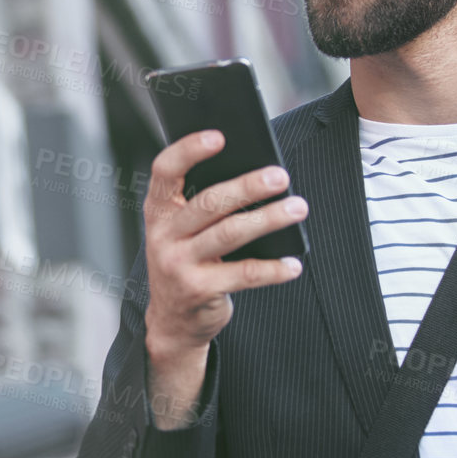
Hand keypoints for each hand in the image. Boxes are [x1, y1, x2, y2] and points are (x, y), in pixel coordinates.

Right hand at [142, 129, 306, 360]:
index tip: (220, 136)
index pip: (165, 170)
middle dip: (248, 187)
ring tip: (298, 208)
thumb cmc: (187, 261)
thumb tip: (257, 175)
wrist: (173, 321)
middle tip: (280, 175)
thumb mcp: (182, 231)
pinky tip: (293, 263)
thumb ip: (205, 205)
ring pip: (230, 234)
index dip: (189, 150)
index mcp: (158, 211)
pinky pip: (244, 274)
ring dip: (268, 219)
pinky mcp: (200, 290)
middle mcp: (164, 235)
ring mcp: (179, 264)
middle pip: (209, 202)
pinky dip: (273, 269)